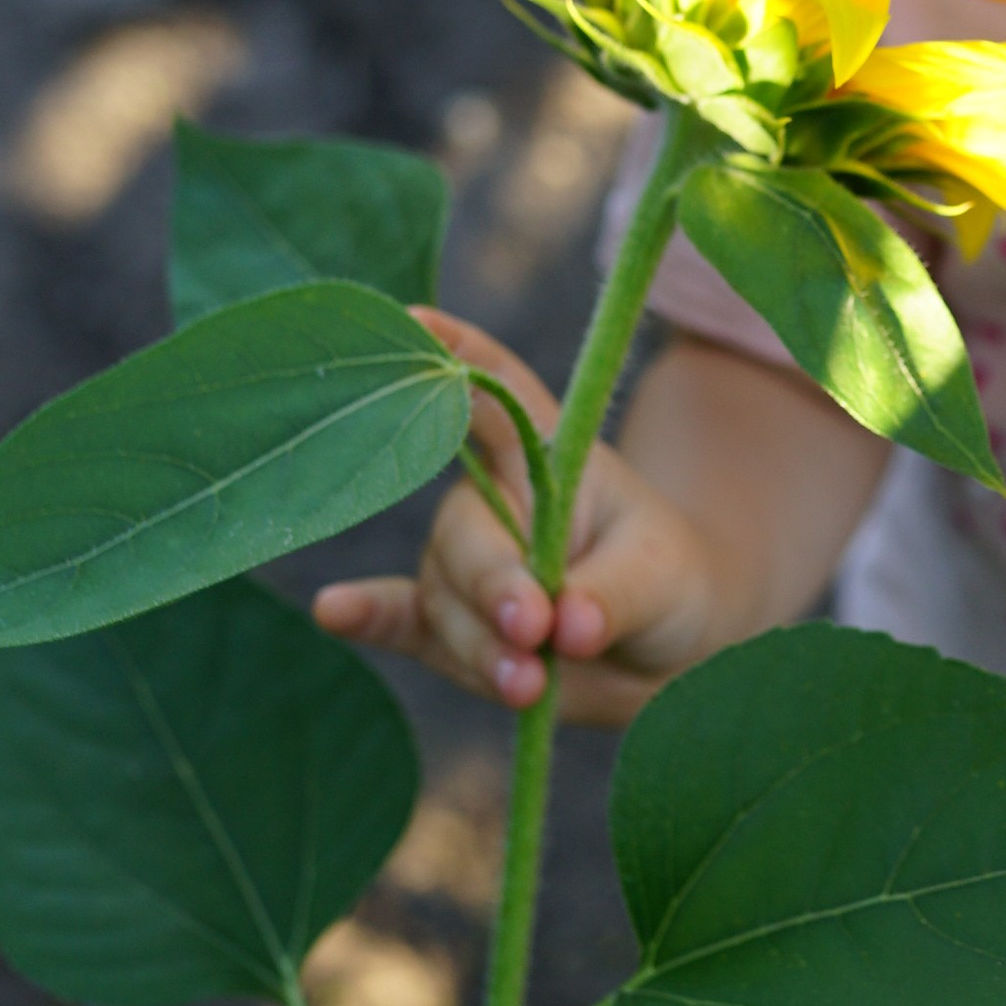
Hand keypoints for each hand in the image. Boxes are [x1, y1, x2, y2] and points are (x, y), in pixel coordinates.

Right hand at [312, 314, 725, 729]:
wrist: (663, 659)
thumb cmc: (670, 586)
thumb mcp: (663, 577)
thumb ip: (613, 594)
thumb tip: (566, 626)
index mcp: (546, 456)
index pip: (497, 392)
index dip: (458, 353)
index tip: (416, 322)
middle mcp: (493, 501)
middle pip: (463, 531)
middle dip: (494, 585)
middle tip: (538, 628)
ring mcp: (467, 565)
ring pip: (444, 599)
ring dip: (481, 645)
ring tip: (530, 683)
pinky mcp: (451, 630)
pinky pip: (402, 622)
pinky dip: (369, 618)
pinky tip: (335, 610)